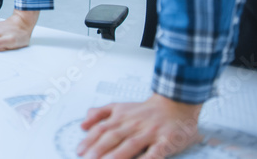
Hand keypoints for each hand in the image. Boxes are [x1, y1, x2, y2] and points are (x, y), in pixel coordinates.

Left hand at [77, 94, 202, 157]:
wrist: (176, 104)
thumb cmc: (145, 110)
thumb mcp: (119, 106)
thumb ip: (100, 113)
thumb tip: (82, 125)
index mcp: (121, 116)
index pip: (102, 129)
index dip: (90, 140)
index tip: (80, 151)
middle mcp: (133, 124)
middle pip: (113, 137)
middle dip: (99, 149)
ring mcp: (150, 132)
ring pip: (131, 144)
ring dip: (118, 154)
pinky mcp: (166, 141)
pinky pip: (156, 152)